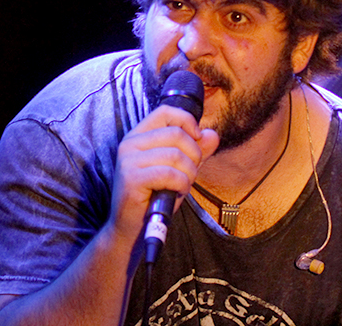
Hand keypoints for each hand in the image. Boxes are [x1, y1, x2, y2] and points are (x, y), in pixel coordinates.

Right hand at [108, 105, 218, 242]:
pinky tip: (177, 193)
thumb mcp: (178, 170)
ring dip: (188, 174)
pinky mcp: (132, 178)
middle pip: (177, 134)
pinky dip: (181, 185)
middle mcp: (130, 144)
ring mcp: (129, 160)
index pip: (165, 111)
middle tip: (189, 174)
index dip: (187, 121)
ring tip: (182, 186)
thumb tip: (212, 134)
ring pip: (176, 155)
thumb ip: (195, 151)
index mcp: (138, 136)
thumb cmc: (155, 197)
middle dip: (194, 155)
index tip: (197, 138)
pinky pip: (170, 173)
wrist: (132, 229)